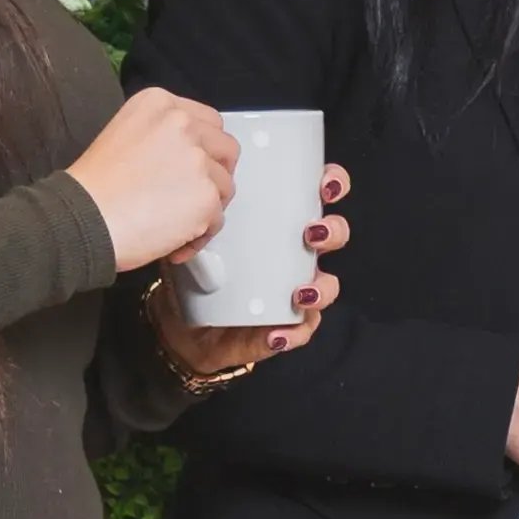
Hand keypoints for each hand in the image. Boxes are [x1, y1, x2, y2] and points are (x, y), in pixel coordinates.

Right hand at [69, 89, 238, 271]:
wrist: (83, 217)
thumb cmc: (94, 188)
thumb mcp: (124, 135)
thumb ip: (162, 137)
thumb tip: (191, 159)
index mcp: (160, 104)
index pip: (209, 122)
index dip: (206, 150)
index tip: (196, 168)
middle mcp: (183, 124)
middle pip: (226, 149)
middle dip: (216, 176)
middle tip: (193, 198)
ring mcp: (198, 159)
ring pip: (225, 187)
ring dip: (206, 210)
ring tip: (175, 226)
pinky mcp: (206, 195)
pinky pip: (217, 220)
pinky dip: (199, 236)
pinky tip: (173, 243)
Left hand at [156, 164, 350, 380]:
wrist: (185, 330)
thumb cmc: (194, 278)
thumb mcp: (192, 243)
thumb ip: (198, 223)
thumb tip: (196, 208)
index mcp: (277, 227)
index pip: (315, 197)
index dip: (332, 185)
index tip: (325, 185)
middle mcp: (293, 256)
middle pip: (333, 236)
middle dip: (333, 231)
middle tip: (312, 234)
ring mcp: (294, 292)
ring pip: (328, 285)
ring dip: (322, 288)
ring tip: (301, 293)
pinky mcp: (286, 326)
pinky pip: (303, 329)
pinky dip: (294, 332)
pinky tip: (277, 333)